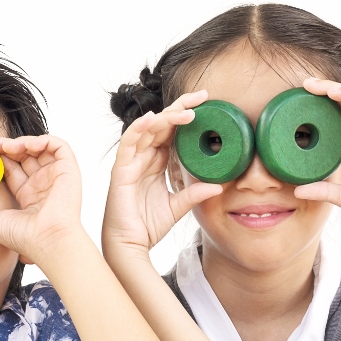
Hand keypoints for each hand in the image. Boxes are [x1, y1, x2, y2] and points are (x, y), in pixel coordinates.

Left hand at [0, 134, 84, 263]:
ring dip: (22, 141)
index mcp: (28, 195)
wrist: (47, 240)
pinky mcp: (68, 170)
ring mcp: (56, 176)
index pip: (12, 168)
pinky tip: (26, 145)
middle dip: (5, 145)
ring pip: (40, 148)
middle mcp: (43, 183)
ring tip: (6, 145)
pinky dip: (42, 140)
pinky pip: (58, 146)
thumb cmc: (24, 237)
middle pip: (24, 155)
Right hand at [102, 90, 223, 257]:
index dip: (186, 115)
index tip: (207, 103)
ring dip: (166, 117)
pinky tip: (152, 119)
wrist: (131, 245)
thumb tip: (219, 185)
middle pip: (161, 123)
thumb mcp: (178, 206)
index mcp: (156, 162)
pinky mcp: (121, 170)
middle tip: (202, 96)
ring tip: (187, 111)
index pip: (172, 131)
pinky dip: (139, 129)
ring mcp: (131, 161)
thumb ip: (194, 193)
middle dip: (180, 107)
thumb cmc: (147, 225)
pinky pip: (128, 143)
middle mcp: (143, 157)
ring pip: (147, 128)